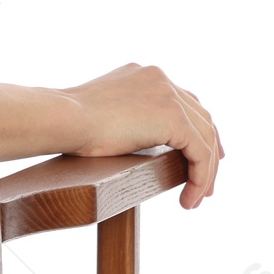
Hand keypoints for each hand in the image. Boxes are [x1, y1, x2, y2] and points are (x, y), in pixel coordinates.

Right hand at [0, 65, 222, 208]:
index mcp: (145, 74)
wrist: (64, 118)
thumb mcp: (106, 112)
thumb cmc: (71, 122)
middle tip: (206, 182)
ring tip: (198, 197)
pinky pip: (201, 153)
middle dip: (210, 151)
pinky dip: (200, 178)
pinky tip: (190, 199)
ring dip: (206, 171)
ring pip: (206, 137)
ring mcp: (169, 95)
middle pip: (201, 117)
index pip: (184, 101)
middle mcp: (161, 79)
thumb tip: (131, 135)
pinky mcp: (174, 117)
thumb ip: (127, 114)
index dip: (197, 129)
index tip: (202, 154)